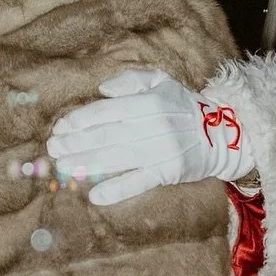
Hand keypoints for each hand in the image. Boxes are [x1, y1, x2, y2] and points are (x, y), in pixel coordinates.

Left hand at [45, 66, 255, 205]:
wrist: (222, 133)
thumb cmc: (183, 106)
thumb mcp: (161, 82)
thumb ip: (131, 80)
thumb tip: (103, 89)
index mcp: (148, 101)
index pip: (106, 111)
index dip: (80, 121)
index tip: (60, 128)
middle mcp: (153, 125)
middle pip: (106, 135)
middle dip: (75, 143)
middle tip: (53, 149)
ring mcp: (160, 150)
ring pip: (116, 158)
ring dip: (86, 164)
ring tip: (63, 168)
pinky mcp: (168, 172)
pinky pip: (138, 182)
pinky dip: (116, 189)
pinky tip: (95, 195)